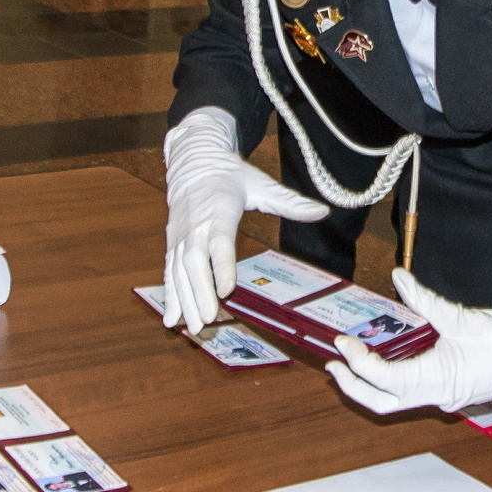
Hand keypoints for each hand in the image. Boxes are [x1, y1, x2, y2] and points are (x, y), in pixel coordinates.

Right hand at [161, 109, 328, 331]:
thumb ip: (290, 202)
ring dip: (183, 301)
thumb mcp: (262, 185)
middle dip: (200, 293)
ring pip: (178, 271)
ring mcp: (181, 236)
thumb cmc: (231, 176)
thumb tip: (322, 211)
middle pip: (195, 262)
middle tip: (209, 320)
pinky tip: (170, 319)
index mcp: (220, 212)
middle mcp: (196, 226)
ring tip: (191, 328)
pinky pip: (169, 271)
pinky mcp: (172, 243)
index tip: (227, 291)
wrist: (194, 162)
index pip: (220, 242)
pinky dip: (169, 295)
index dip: (222, 267)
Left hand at [327, 270, 491, 413]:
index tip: (343, 342)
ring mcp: (443, 400)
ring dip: (369, 386)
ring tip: (350, 364)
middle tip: (333, 364)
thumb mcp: (460, 317)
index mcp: (436, 380)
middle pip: (381, 403)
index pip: (384, 377)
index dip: (358, 361)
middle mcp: (436, 397)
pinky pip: (411, 394)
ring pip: (394, 403)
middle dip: (352, 386)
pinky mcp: (449, 395)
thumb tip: (398, 278)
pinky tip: (384, 361)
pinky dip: (390, 382)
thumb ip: (424, 300)